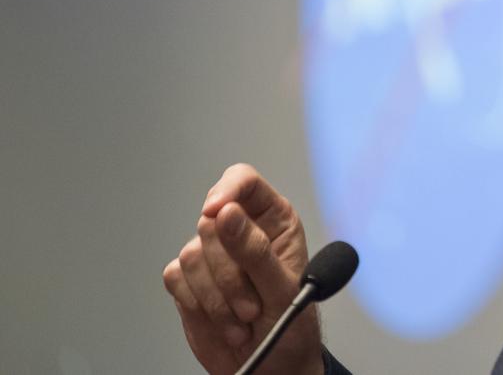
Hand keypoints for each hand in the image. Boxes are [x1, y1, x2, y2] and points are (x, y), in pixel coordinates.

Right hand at [163, 164, 324, 374]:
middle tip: (253, 305)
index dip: (228, 190)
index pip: (244, 182)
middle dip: (229, 271)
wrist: (272, 368)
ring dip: (217, 297)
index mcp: (273, 221)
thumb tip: (227, 213)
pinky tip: (224, 321)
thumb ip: (256, 250)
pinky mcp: (189, 281)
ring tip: (243, 318)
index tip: (216, 211)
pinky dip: (199, 305)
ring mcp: (212, 255)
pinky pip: (176, 279)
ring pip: (191, 254)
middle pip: (211, 223)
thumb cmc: (292, 326)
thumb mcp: (282, 289)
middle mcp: (241, 231)